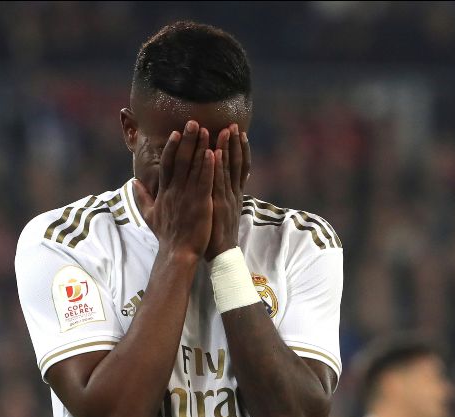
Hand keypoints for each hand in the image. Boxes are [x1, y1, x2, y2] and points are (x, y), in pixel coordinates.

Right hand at [134, 120, 214, 259]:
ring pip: (193, 167)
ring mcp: (187, 196)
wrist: (178, 253)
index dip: (171, 147)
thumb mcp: (150, 214)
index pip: (166, 164)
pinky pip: (205, 181)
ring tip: (206, 130)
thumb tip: (133, 182)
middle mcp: (175, 190)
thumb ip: (142, 197)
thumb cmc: (167, 235)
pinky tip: (215, 152)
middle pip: (180, 159)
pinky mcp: (200, 203)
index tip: (176, 131)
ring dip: (200, 147)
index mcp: (165, 192)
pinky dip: (209, 166)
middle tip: (193, 121)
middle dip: (187, 139)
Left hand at [205, 124, 250, 260]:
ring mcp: (227, 197)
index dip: (239, 149)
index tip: (237, 132)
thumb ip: (219, 195)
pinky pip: (218, 182)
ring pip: (229, 169)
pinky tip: (215, 152)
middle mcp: (233, 193)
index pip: (238, 167)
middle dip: (236, 143)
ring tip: (227, 130)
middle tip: (234, 124)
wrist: (220, 254)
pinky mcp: (219, 204)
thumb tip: (216, 183)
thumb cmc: (216, 233)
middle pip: (237, 163)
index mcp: (233, 194)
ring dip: (228, 149)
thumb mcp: (220, 211)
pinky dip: (218, 166)